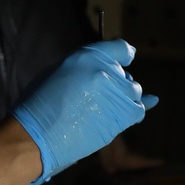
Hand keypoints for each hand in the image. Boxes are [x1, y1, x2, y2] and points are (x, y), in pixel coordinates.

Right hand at [12, 39, 157, 184]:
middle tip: (100, 94)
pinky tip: (150, 102)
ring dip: (124, 96)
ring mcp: (116, 95)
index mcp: (88, 56)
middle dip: (117, 81)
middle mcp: (106, 71)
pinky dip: (140, 106)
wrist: (35, 137)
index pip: (119, 48)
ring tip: (106, 106)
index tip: (125, 59)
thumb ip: (83, 67)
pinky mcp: (121, 117)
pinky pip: (139, 108)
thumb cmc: (38, 105)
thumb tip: (100, 70)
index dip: (122, 54)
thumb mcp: (58, 72)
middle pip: (124, 73)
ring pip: (133, 91)